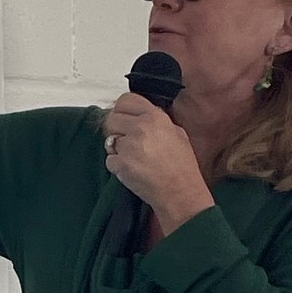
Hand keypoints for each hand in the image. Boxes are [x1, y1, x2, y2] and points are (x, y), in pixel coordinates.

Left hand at [103, 93, 212, 233]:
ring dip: (117, 150)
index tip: (125, 119)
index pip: (126, 100)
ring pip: (109, 141)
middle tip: (126, 142)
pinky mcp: (121, 163)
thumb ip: (157, 121)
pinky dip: (117, 167)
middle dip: (116, 130)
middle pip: (112, 119)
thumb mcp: (177, 133)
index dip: (123, 110)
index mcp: (155, 117)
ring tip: (134, 159)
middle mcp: (141, 128)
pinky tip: (133, 171)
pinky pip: (110, 160)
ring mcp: (129, 146)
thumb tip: (141, 116)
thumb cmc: (182, 168)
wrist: (180, 193)